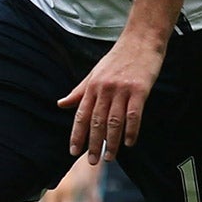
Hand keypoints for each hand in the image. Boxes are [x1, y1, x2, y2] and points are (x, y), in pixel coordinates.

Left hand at [60, 30, 165, 164]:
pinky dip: (131, 130)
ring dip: (111, 141)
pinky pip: (134, 114)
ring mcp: (122, 90)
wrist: (141, 40)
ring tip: (109, 157)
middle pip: (96, 121)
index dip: (76, 134)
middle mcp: (104, 89)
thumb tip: (60, 104)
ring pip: (114, 121)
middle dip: (92, 143)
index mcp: (92, 86)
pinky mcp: (140, 90)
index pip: (81, 115)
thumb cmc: (118, 58)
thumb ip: (79, 91)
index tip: (73, 151)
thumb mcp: (94, 73)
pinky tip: (130, 143)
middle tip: (91, 161)